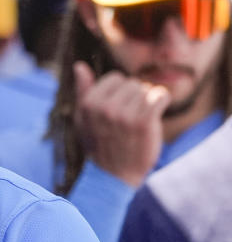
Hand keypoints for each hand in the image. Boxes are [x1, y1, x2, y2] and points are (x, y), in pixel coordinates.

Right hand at [73, 62, 170, 186]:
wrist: (114, 175)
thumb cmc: (99, 144)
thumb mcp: (84, 117)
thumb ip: (83, 90)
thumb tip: (79, 66)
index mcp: (88, 103)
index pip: (115, 78)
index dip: (120, 93)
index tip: (117, 111)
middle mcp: (105, 107)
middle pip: (133, 83)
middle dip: (135, 98)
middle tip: (129, 120)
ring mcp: (124, 115)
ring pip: (147, 90)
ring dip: (148, 104)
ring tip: (139, 122)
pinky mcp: (144, 122)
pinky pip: (161, 96)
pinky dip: (162, 102)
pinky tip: (155, 116)